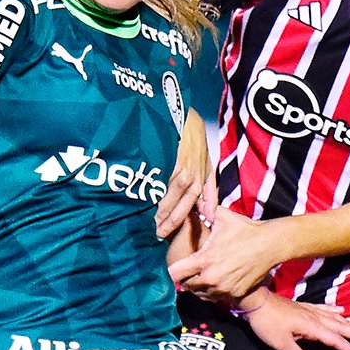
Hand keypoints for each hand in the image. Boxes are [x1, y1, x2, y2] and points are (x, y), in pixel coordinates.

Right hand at [155, 110, 208, 238]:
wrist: (184, 116)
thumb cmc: (194, 141)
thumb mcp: (207, 165)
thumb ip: (209, 191)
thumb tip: (209, 215)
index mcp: (200, 179)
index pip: (188, 207)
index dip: (176, 222)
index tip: (164, 233)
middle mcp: (191, 176)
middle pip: (176, 206)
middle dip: (165, 221)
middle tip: (154, 233)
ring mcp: (178, 168)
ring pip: (166, 196)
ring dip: (157, 211)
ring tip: (146, 222)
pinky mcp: (167, 159)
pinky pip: (157, 181)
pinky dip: (150, 192)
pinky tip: (141, 201)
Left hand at [170, 205, 282, 300]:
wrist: (271, 245)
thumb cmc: (246, 230)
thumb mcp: (222, 216)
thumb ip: (203, 209)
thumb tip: (191, 199)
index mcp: (205, 260)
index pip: (175, 273)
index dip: (171, 269)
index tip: (174, 265)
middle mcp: (212, 278)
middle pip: (186, 286)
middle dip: (186, 278)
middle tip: (190, 269)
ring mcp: (224, 289)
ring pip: (200, 294)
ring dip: (198, 286)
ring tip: (202, 274)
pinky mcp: (234, 295)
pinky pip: (215, 298)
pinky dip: (212, 291)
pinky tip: (215, 280)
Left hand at [242, 292, 349, 349]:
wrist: (255, 301)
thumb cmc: (267, 323)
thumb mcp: (280, 343)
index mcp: (311, 327)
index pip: (334, 340)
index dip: (348, 349)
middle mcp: (314, 317)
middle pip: (339, 326)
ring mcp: (308, 310)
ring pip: (333, 317)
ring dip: (347, 322)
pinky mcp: (302, 306)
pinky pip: (323, 308)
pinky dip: (333, 310)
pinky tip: (340, 309)